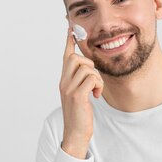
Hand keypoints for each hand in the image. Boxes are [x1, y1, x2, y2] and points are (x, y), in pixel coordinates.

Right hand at [59, 27, 103, 154]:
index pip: (66, 56)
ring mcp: (68, 88)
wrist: (75, 133)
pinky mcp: (77, 96)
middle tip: (93, 81)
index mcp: (64, 80)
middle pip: (77, 58)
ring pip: (87, 68)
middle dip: (90, 65)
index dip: (69, 41)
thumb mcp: (79, 93)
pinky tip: (95, 95)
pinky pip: (91, 79)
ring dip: (96, 78)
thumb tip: (89, 68)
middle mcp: (63, 82)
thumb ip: (82, 80)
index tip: (70, 28)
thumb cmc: (80, 113)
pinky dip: (98, 85)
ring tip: (95, 90)